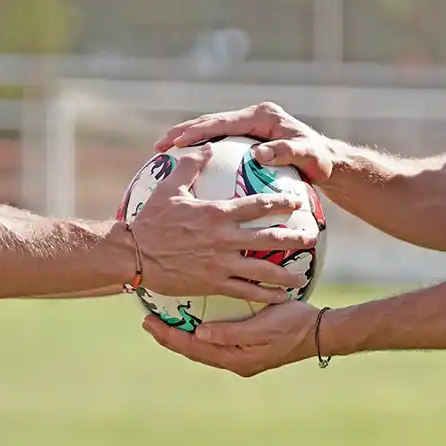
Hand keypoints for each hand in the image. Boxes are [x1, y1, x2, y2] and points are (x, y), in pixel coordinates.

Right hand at [131, 144, 315, 303]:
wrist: (134, 254)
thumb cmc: (150, 220)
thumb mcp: (169, 188)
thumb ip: (190, 166)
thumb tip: (206, 146)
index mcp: (217, 213)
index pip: (258, 205)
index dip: (282, 201)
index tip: (298, 200)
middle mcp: (224, 239)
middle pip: (269, 238)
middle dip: (294, 238)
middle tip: (312, 237)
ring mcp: (221, 264)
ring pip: (262, 269)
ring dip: (285, 274)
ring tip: (302, 276)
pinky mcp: (213, 283)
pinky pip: (245, 292)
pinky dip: (265, 295)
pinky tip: (279, 298)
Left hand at [141, 300, 322, 377]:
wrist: (320, 332)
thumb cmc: (293, 325)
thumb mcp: (263, 327)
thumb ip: (231, 332)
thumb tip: (200, 333)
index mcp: (236, 359)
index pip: (194, 348)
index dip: (170, 337)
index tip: (150, 324)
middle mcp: (235, 360)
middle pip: (194, 350)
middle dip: (170, 336)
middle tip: (147, 321)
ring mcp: (241, 355)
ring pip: (203, 346)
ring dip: (182, 334)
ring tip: (163, 321)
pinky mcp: (247, 346)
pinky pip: (215, 340)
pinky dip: (199, 331)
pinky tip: (192, 320)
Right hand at [155, 101, 336, 183]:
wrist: (328, 163)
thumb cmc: (320, 160)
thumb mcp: (308, 156)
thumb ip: (285, 153)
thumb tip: (259, 154)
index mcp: (261, 116)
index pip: (222, 121)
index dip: (198, 130)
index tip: (177, 142)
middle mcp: (252, 118)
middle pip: (210, 122)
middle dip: (183, 132)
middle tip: (159, 146)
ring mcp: (248, 129)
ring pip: (211, 133)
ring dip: (188, 141)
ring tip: (163, 156)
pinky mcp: (247, 141)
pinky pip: (219, 146)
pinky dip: (201, 154)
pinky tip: (185, 171)